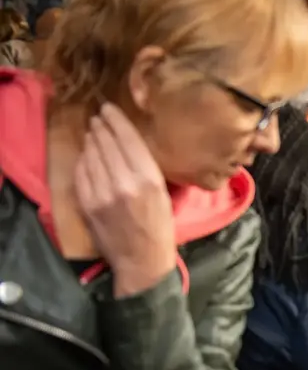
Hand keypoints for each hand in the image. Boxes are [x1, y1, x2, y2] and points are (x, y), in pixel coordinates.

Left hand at [75, 103, 175, 296]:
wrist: (142, 261)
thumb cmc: (160, 228)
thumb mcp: (164, 194)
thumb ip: (147, 169)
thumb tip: (130, 144)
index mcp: (149, 179)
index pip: (128, 140)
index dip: (116, 121)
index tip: (109, 109)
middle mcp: (124, 183)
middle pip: (107, 144)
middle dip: (101, 127)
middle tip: (99, 116)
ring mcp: (102, 193)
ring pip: (91, 155)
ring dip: (91, 140)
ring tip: (92, 131)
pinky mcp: (88, 203)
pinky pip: (81, 173)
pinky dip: (83, 160)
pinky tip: (87, 154)